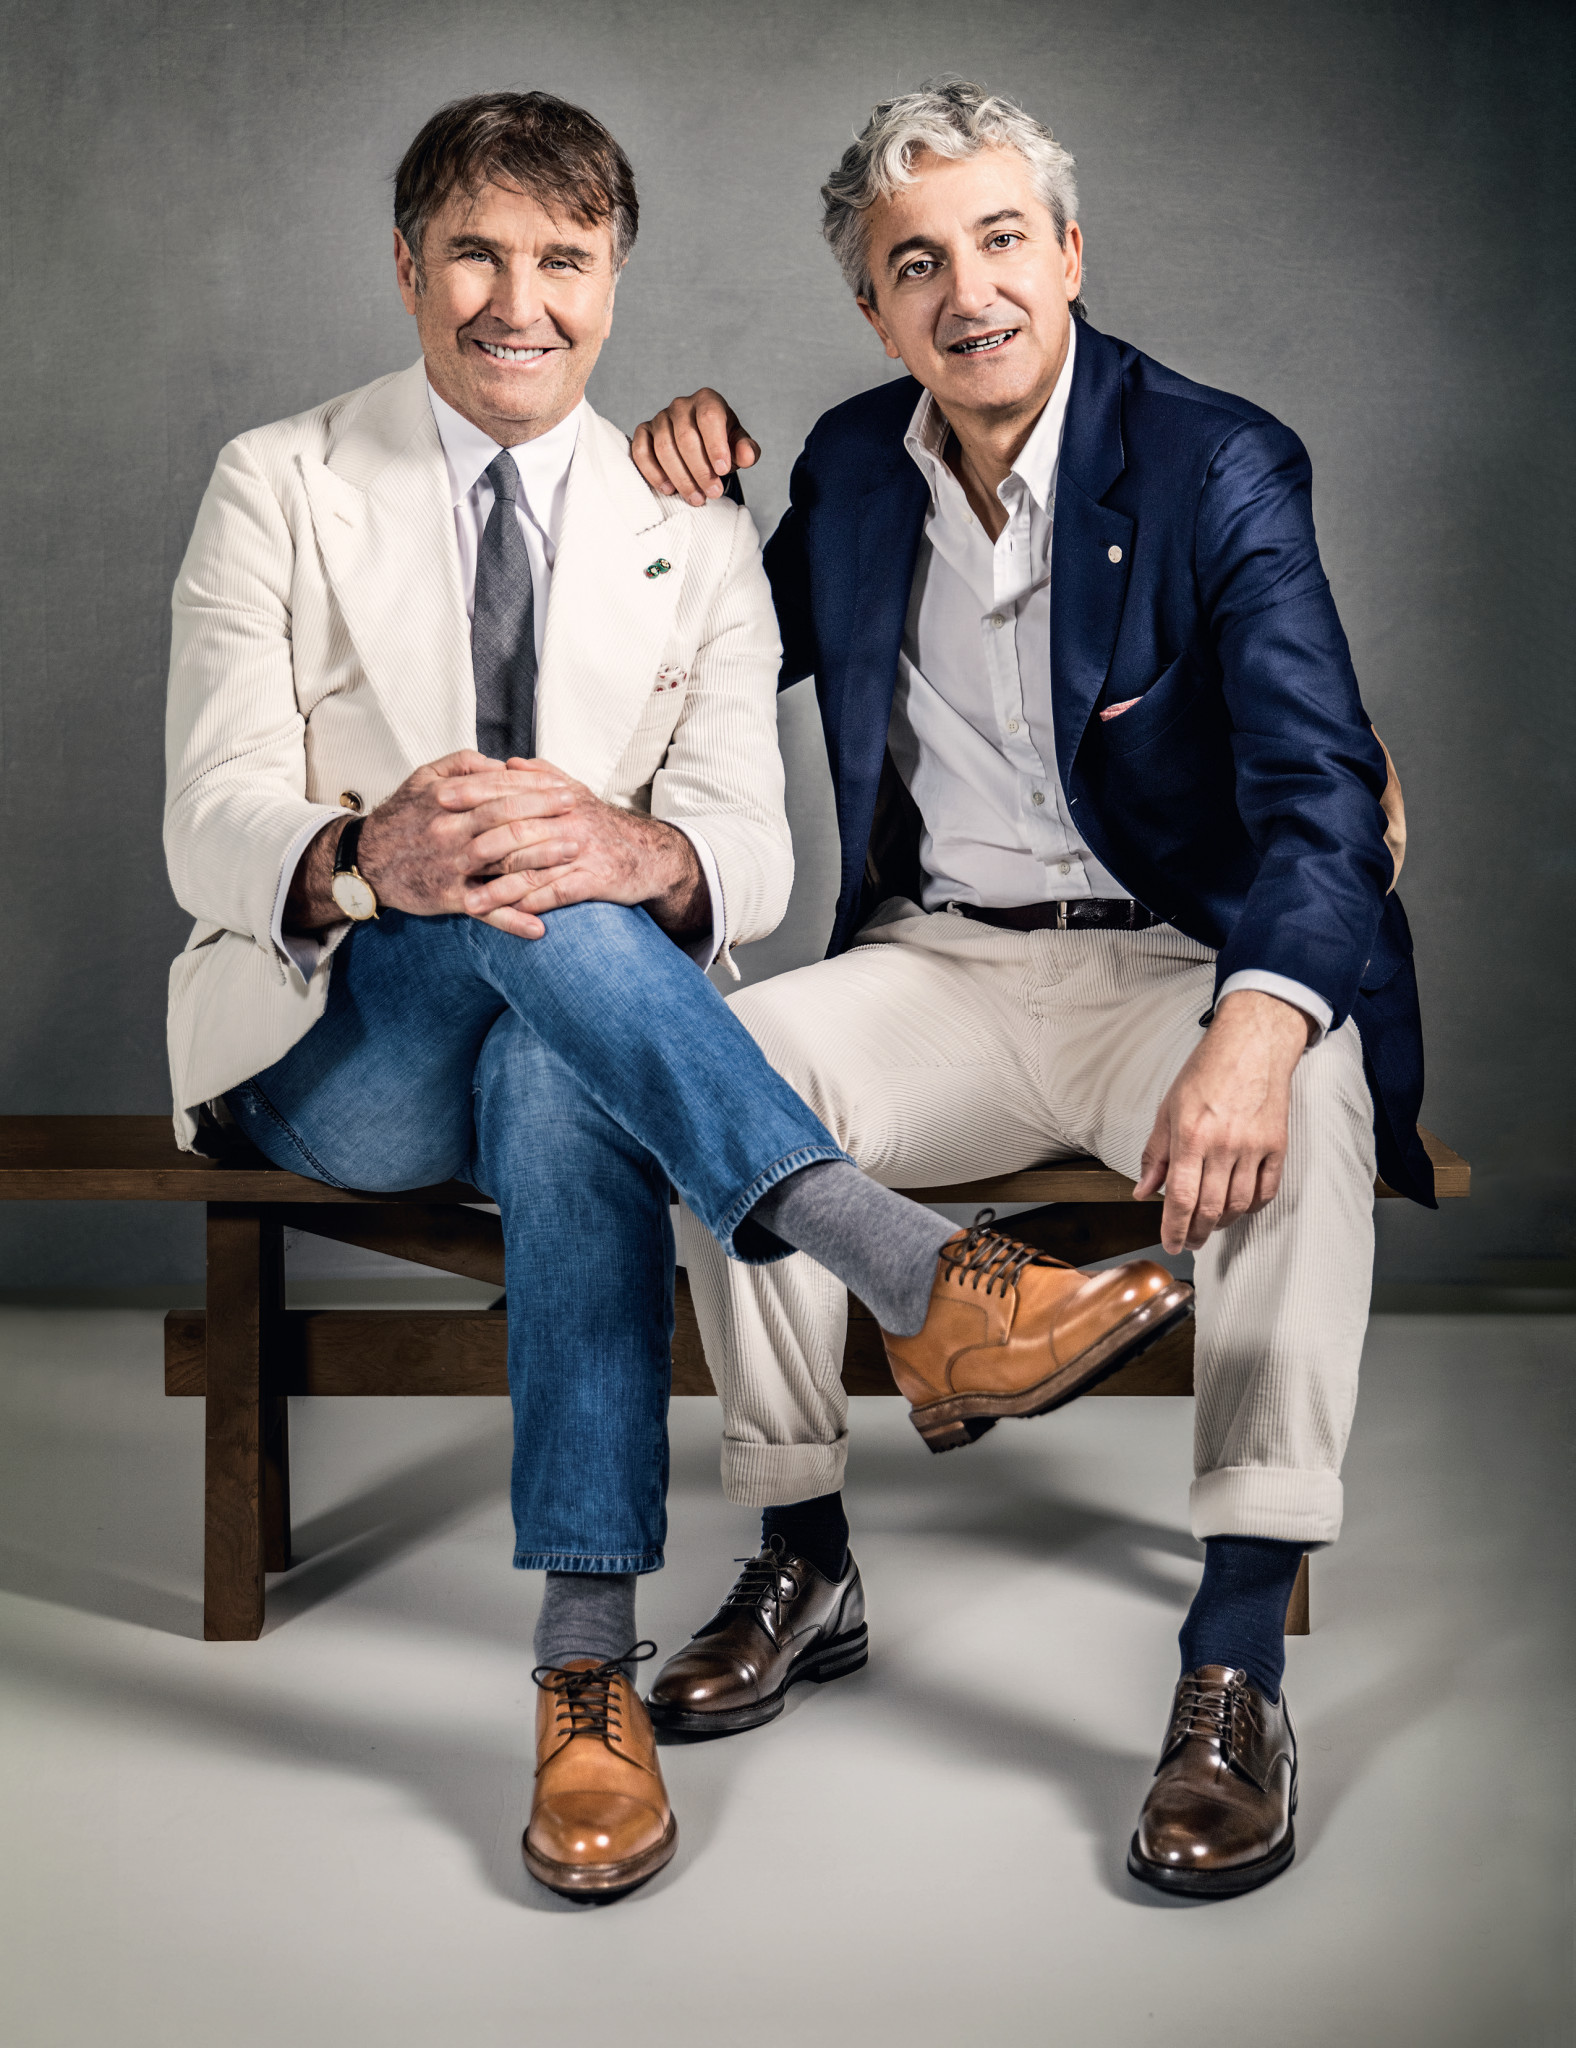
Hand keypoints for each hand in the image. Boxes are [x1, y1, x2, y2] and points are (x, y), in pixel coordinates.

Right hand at [284, 751, 576, 935]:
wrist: (365, 860)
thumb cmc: (402, 815)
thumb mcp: (424, 777)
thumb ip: (464, 765)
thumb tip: (505, 764)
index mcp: (446, 801)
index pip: (500, 792)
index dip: (537, 790)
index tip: (566, 788)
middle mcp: (449, 834)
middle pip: (507, 824)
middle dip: (548, 818)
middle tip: (579, 814)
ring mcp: (450, 869)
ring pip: (502, 864)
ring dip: (542, 860)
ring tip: (575, 854)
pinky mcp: (448, 899)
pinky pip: (485, 911)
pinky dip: (512, 921)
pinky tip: (540, 928)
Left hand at [456, 758, 708, 940]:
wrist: (650, 854)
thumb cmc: (603, 826)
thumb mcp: (575, 793)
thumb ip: (540, 777)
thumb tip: (507, 763)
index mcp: (559, 797)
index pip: (509, 790)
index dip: (473, 792)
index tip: (439, 797)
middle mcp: (568, 820)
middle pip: (514, 828)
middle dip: (474, 839)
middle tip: (440, 850)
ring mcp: (581, 851)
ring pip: (532, 867)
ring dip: (499, 887)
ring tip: (469, 901)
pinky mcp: (596, 879)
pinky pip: (558, 893)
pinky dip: (534, 904)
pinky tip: (510, 916)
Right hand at [630, 390, 759, 506]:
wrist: (702, 447)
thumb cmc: (722, 445)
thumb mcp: (739, 446)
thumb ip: (747, 450)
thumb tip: (748, 456)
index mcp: (707, 400)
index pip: (709, 417)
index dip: (716, 446)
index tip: (722, 471)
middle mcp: (681, 405)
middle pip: (686, 436)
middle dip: (700, 470)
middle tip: (713, 493)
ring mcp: (660, 418)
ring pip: (664, 447)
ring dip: (681, 477)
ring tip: (696, 498)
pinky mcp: (644, 432)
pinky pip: (641, 451)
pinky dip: (653, 473)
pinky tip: (669, 489)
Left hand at [1133, 991, 1312, 1253]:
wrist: (1252, 1045)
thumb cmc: (1206, 1072)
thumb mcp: (1168, 1109)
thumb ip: (1155, 1154)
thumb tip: (1143, 1191)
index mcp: (1190, 1136)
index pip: (1180, 1198)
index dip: (1173, 1228)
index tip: (1171, 1244)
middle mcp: (1222, 1146)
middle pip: (1210, 1208)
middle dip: (1196, 1232)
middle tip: (1188, 1241)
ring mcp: (1253, 1147)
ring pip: (1239, 1205)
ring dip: (1223, 1223)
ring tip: (1210, 1225)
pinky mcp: (1277, 1145)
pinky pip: (1266, 1191)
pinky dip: (1252, 1207)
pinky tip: (1240, 1208)